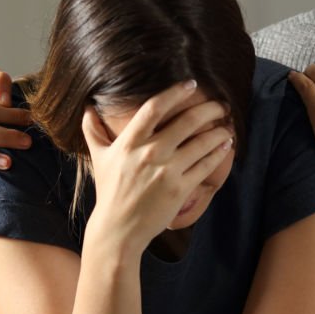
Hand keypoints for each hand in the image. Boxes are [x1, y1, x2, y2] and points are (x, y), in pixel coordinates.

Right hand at [80, 81, 234, 249]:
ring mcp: (166, 171)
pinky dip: (218, 153)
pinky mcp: (180, 189)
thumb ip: (93, 131)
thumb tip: (87, 108)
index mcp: (129, 142)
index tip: (191, 84)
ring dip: (219, 131)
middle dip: (209, 109)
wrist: (118, 229)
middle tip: (221, 105)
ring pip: (201, 143)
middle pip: (187, 121)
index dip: (175, 92)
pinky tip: (226, 146)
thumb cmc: (109, 191)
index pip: (154, 107)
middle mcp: (149, 153)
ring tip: (228, 126)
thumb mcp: (99, 158)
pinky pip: (205, 166)